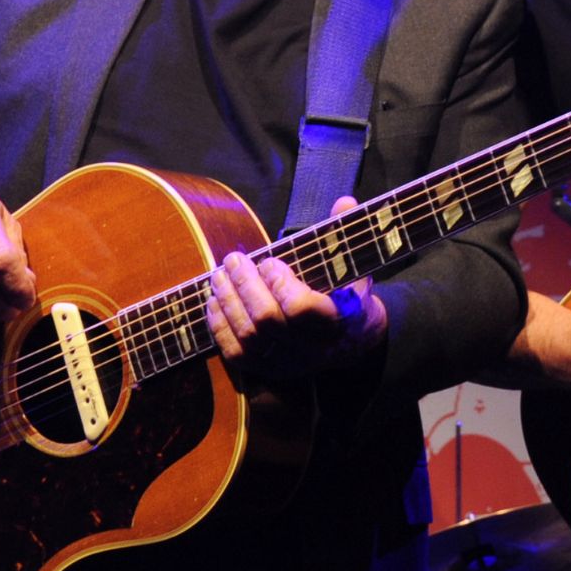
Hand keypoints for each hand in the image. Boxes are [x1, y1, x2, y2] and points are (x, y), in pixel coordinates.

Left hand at [205, 195, 388, 380]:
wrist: (350, 343)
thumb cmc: (349, 296)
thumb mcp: (355, 268)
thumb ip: (346, 235)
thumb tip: (344, 201)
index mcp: (336, 321)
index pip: (301, 308)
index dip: (279, 283)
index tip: (270, 261)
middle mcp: (311, 348)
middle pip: (265, 319)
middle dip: (244, 285)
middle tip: (234, 259)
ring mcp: (287, 362)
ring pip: (246, 335)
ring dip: (228, 300)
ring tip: (219, 274)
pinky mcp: (267, 370)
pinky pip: (234, 352)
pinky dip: (219, 325)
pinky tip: (215, 300)